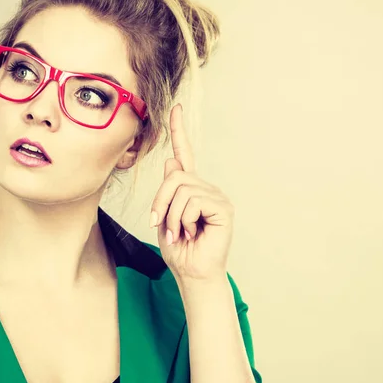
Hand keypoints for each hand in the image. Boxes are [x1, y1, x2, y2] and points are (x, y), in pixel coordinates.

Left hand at [150, 104, 234, 283]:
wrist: (192, 274)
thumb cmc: (179, 249)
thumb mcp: (165, 218)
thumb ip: (168, 192)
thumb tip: (171, 163)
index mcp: (191, 189)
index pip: (185, 155)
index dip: (179, 131)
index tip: (176, 108)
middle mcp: (206, 189)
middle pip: (174, 177)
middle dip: (160, 203)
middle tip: (162, 225)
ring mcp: (216, 197)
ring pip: (181, 189)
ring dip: (171, 215)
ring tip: (179, 233)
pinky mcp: (223, 208)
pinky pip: (193, 201)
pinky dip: (183, 220)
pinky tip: (192, 233)